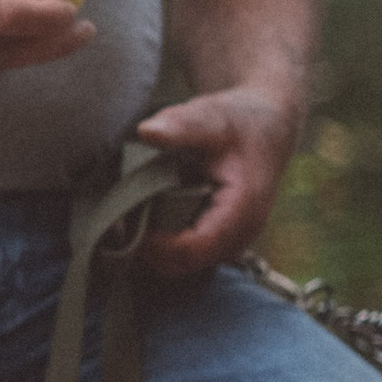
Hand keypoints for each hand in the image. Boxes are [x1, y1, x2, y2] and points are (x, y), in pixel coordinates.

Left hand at [132, 87, 298, 270]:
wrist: (267, 126)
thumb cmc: (240, 120)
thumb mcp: (212, 116)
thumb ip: (182, 124)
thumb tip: (147, 131)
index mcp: (242, 211)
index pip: (191, 250)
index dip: (152, 244)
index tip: (121, 220)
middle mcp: (240, 235)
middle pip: (182, 264)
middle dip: (145, 247)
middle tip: (115, 217)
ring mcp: (231, 241)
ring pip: (180, 264)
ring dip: (150, 246)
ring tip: (125, 215)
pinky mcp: (219, 239)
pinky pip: (185, 254)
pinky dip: (160, 242)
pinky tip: (142, 215)